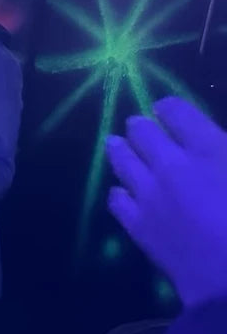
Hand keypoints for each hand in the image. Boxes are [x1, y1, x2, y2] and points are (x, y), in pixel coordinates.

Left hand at [106, 97, 226, 308]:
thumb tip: (216, 146)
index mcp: (209, 149)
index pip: (176, 111)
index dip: (170, 108)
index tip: (167, 109)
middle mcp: (171, 165)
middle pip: (141, 131)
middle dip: (140, 126)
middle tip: (139, 126)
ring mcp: (148, 195)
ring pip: (121, 159)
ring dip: (120, 148)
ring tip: (116, 144)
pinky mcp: (137, 225)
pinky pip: (116, 199)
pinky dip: (119, 191)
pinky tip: (122, 192)